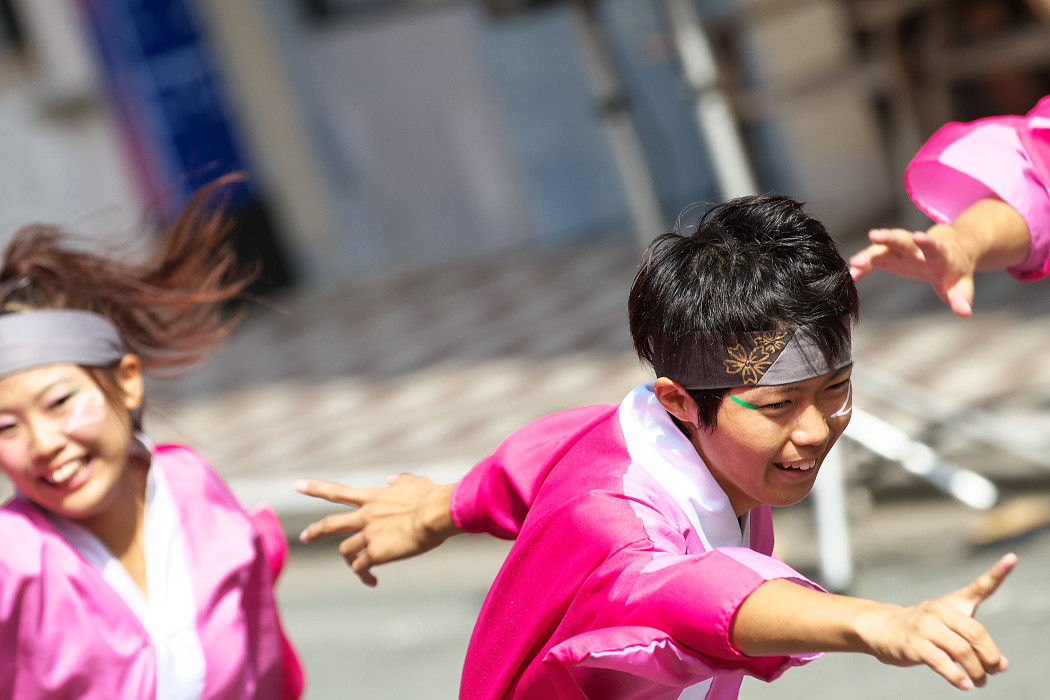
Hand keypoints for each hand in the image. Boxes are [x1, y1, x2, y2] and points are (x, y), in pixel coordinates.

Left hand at [295, 474, 460, 586]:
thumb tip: (391, 478)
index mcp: (373, 497)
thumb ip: (401, 480)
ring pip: (345, 550)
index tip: (298, 485)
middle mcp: (366, 515)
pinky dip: (363, 575)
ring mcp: (369, 535)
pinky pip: (362, 567)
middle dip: (316, 531)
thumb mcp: (416, 482)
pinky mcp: (377, 553)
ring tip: (357, 568)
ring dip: (348, 560)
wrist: (436, 513)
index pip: (338, 491)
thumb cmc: (432, 496)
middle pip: (331, 524)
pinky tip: (372, 580)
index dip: (316, 488)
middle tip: (305, 537)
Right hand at [849, 226, 976, 316]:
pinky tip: (852, 275)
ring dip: (869, 254)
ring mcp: (901, 250)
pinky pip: (874, 260)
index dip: (926, 242)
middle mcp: (917, 247)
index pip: (933, 246)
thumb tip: (964, 312)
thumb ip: (961, 298)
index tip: (919, 236)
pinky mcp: (890, 256)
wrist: (947, 252)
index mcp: (939, 253)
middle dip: (889, 237)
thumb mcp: (962, 286)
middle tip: (875, 235)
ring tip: (855, 263)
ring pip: (884, 248)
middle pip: (903, 239)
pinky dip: (863, 267)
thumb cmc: (955, 271)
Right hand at [855, 553, 1016, 689]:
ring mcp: (925, 627)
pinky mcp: (914, 645)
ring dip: (977, 672)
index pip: (979, 587)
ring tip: (980, 682)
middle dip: (990, 657)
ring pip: (962, 651)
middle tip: (994, 671)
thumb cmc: (922, 629)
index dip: (997, 573)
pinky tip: (964, 685)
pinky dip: (957, 677)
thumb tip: (1000, 665)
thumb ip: (976, 642)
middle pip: (976, 633)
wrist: (881, 628)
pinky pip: (942, 663)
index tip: (1012, 558)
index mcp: (952, 603)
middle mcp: (939, 611)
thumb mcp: (948, 627)